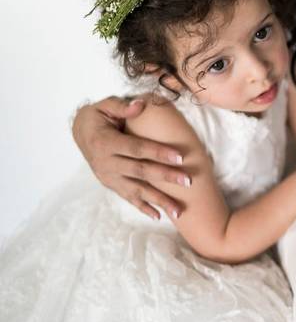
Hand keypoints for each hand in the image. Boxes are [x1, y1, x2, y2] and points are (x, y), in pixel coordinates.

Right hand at [73, 96, 188, 219]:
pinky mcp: (111, 184)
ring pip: (137, 191)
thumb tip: (140, 105)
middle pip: (140, 172)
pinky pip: (129, 198)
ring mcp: (109, 177)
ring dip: (158, 201)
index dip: (158, 153)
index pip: (137, 149)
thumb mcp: (105, 105)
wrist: (80, 132)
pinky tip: (159, 216)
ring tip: (178, 212)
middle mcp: (106, 163)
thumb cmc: (98, 116)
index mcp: (106, 143)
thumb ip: (122, 106)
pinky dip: (143, 208)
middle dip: (165, 177)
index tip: (180, 157)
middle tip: (188, 181)